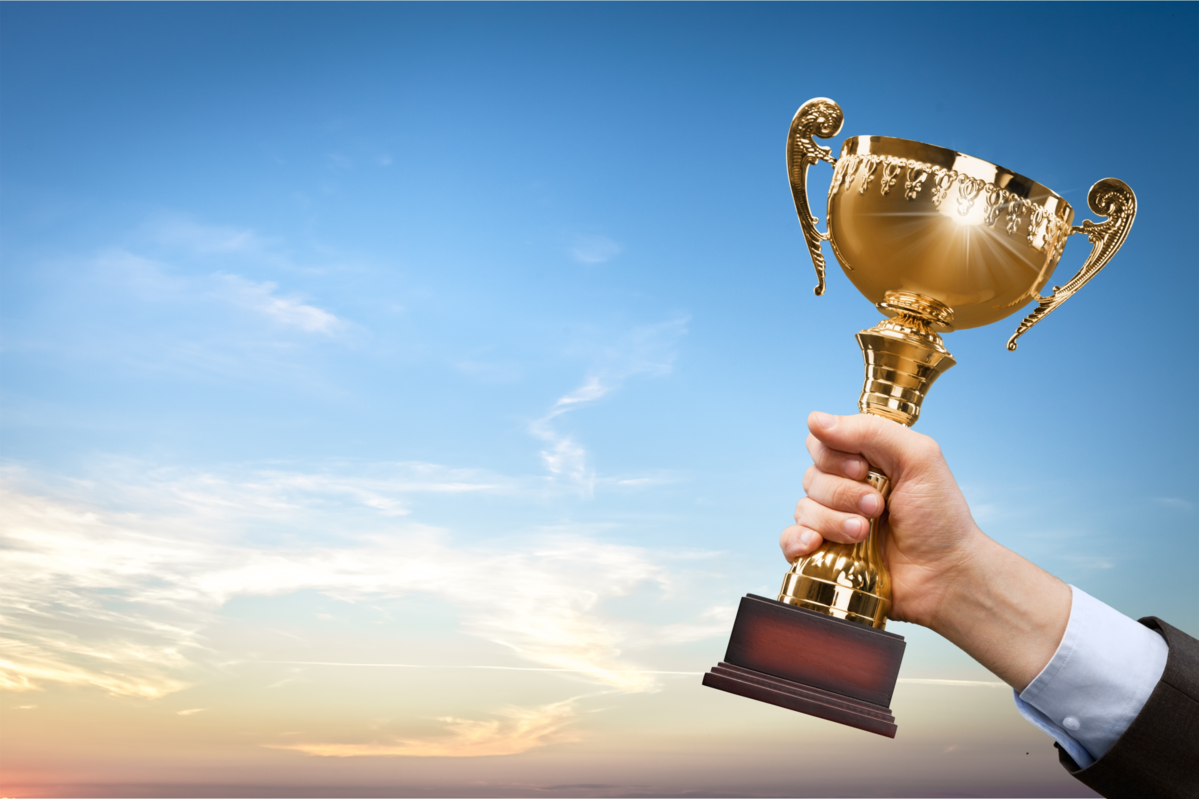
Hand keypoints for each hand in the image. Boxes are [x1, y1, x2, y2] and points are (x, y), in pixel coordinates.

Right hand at [779, 411, 1070, 689]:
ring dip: (834, 521)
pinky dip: (797, 539)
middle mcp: (845, 489)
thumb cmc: (940, 517)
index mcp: (865, 461)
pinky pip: (789, 540)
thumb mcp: (918, 458)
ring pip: (803, 509)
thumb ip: (870, 431)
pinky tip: (816, 543)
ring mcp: (833, 523)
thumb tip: (815, 420)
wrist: (945, 574)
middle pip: (811, 477)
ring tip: (864, 534)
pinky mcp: (824, 554)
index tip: (862, 469)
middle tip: (878, 507)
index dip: (834, 455)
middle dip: (843, 493)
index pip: (821, 443)